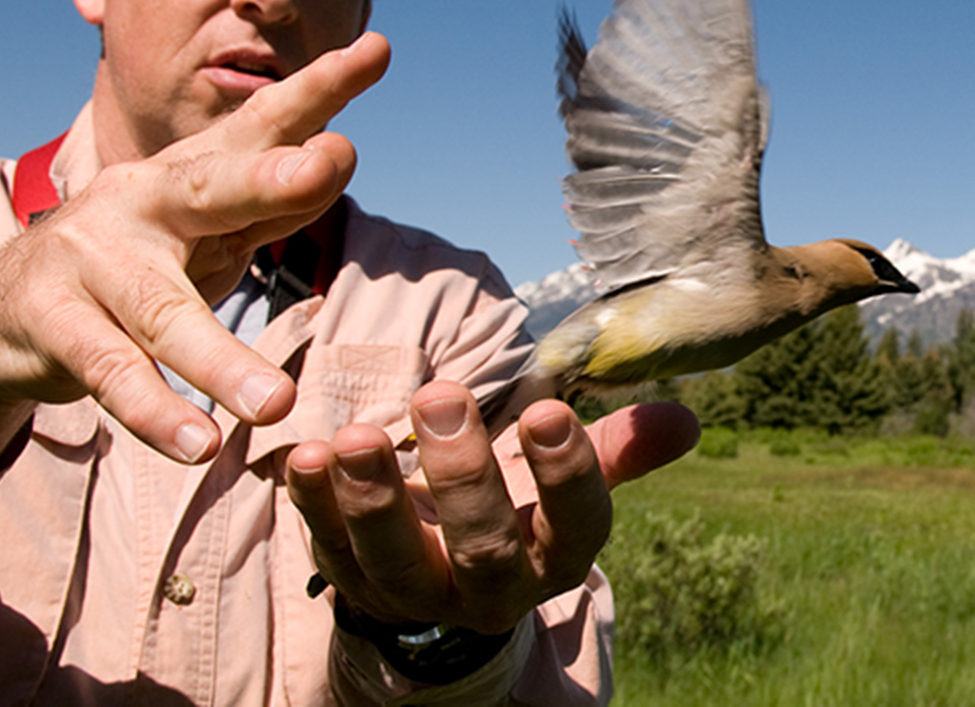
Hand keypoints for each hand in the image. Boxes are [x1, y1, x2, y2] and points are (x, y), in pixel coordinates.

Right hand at [0, 33, 389, 469]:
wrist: (10, 305)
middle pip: (210, 185)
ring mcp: (94, 260)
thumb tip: (336, 157)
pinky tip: (195, 443)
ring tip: (272, 403)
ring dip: (219, 357)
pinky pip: (110, 372)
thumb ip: (267, 203)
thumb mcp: (207, 228)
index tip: (376, 50)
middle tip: (329, 162)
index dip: (318, 89)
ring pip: (162, 310)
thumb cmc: (138, 262)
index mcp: (191, 177)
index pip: (261, 126)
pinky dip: (153, 411)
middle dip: (271, 177)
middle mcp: (144, 203)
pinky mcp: (56, 321)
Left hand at [286, 380, 698, 633]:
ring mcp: (417, 592)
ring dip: (374, 497)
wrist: (441, 569)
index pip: (576, 529)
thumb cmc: (510, 504)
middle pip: (485, 547)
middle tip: (439, 396)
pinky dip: (314, 504)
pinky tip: (304, 457)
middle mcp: (489, 588)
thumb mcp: (556, 479)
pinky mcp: (354, 581)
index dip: (567, 475)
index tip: (550, 410)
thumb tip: (683, 419)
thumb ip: (611, 448)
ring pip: (398, 560)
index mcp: (550, 555)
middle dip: (462, 474)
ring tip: (355, 436)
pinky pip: (330, 548)